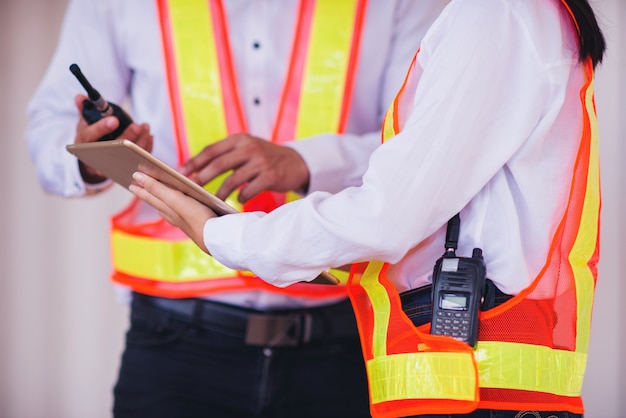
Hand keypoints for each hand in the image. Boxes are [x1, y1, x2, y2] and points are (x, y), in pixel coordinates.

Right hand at [74, 94, 153, 182]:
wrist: (93, 158)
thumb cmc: (90, 137)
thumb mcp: (84, 124)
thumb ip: (84, 109)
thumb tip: (80, 97)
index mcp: (82, 144)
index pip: (89, 136)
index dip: (101, 128)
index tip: (114, 120)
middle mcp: (95, 157)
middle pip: (112, 149)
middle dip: (127, 137)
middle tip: (137, 126)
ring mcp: (110, 165)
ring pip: (127, 156)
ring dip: (140, 142)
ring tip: (145, 127)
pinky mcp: (123, 168)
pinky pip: (136, 161)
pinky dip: (145, 148)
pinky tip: (149, 137)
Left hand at [129, 172, 216, 252]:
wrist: (217, 238)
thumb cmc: (197, 219)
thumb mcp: (175, 200)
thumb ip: (157, 188)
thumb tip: (136, 177)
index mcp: (167, 209)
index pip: (150, 195)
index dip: (141, 187)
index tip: (132, 179)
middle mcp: (174, 215)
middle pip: (157, 202)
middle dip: (147, 193)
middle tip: (136, 186)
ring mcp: (185, 220)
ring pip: (168, 209)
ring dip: (160, 200)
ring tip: (154, 196)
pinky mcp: (197, 222)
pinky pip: (181, 212)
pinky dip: (176, 207)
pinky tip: (181, 208)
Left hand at [179, 133, 309, 202]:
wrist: (295, 163)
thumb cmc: (264, 159)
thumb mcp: (246, 149)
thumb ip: (225, 155)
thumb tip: (195, 170)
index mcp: (239, 139)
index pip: (211, 150)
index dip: (194, 162)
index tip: (180, 173)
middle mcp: (249, 148)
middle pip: (219, 164)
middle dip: (201, 178)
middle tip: (189, 190)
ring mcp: (261, 162)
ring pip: (233, 180)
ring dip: (220, 193)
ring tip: (213, 201)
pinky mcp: (271, 176)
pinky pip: (250, 190)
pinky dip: (241, 198)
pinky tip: (239, 201)